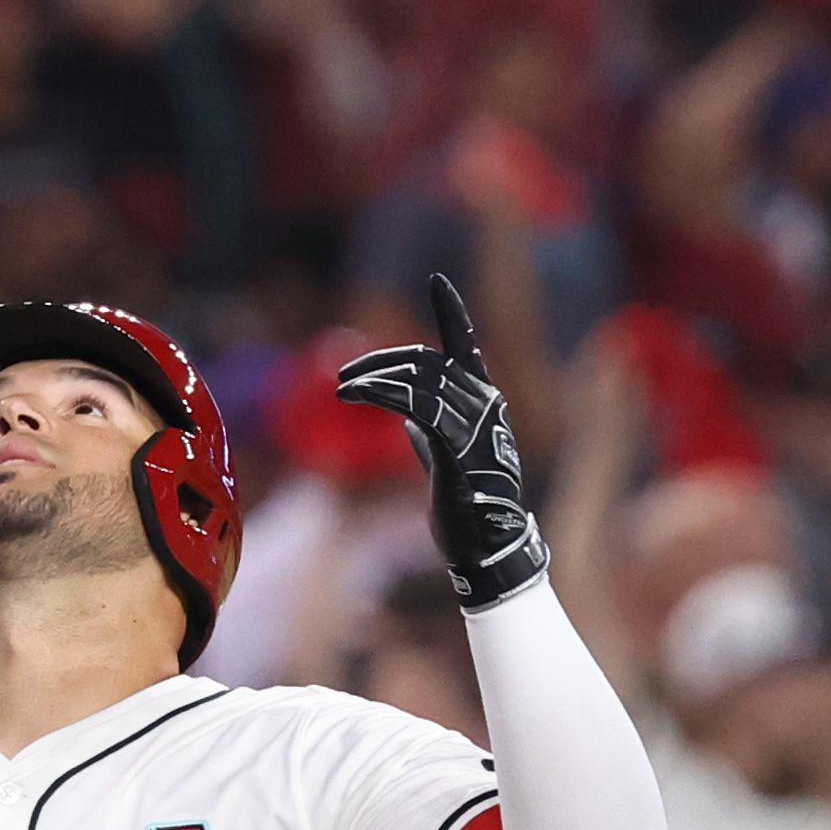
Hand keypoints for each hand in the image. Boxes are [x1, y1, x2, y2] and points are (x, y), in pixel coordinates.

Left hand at [331, 272, 549, 610]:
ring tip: (343, 388)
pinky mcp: (455, 445)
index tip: (439, 282)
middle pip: (425, 362)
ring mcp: (473, 424)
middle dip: (380, 363)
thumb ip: (429, 436)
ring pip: (417, 380)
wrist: (487, 547)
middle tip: (346, 376)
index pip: (467, 347)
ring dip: (372, 379)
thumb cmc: (469, 510)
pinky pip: (415, 406)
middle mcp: (484, 405)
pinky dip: (383, 394)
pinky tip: (357, 395)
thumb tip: (408, 423)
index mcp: (484, 404)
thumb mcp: (447, 462)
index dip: (453, 312)